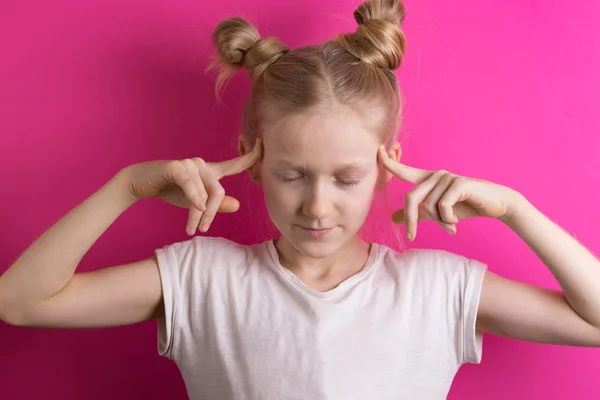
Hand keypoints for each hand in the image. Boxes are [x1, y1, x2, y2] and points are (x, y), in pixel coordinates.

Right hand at [123, 138, 261, 234]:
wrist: (141, 183)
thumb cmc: (170, 190)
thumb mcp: (196, 203)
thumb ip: (216, 205)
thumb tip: (237, 205)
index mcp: (210, 172)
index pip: (235, 164)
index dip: (251, 156)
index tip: (262, 144)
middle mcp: (202, 165)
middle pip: (219, 192)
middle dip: (212, 214)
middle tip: (203, 230)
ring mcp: (190, 164)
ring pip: (205, 193)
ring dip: (198, 214)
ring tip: (191, 229)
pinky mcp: (177, 167)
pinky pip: (191, 185)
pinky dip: (194, 198)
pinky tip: (197, 209)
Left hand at [377, 145, 521, 239]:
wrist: (496, 205)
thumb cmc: (466, 206)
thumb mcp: (436, 213)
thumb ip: (416, 214)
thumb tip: (392, 218)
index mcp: (428, 179)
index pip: (403, 171)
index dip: (389, 162)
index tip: (378, 150)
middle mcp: (435, 175)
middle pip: (411, 198)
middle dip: (410, 221)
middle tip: (411, 237)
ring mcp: (447, 178)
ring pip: (429, 207)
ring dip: (439, 223)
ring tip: (450, 226)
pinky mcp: (459, 184)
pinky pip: (442, 207)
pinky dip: (447, 219)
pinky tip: (456, 223)